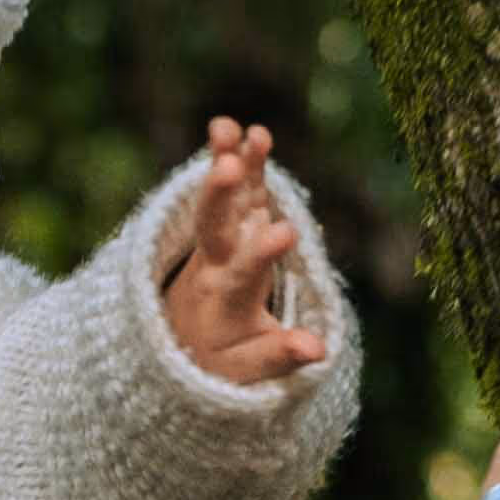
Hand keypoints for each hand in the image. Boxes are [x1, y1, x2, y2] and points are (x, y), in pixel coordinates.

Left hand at [162, 117, 329, 384]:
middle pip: (213, 226)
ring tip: (230, 127)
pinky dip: (242, 163)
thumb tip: (318, 350)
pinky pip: (238, 191)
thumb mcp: (246, 372)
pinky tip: (250, 132)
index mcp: (223, 299)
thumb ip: (278, 356)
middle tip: (226, 165)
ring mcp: (220, 240)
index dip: (262, 254)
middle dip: (220, 195)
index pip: (243, 274)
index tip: (284, 234)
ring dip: (226, 162)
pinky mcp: (230, 227)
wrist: (181, 345)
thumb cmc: (217, 362)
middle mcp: (214, 263)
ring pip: (223, 198)